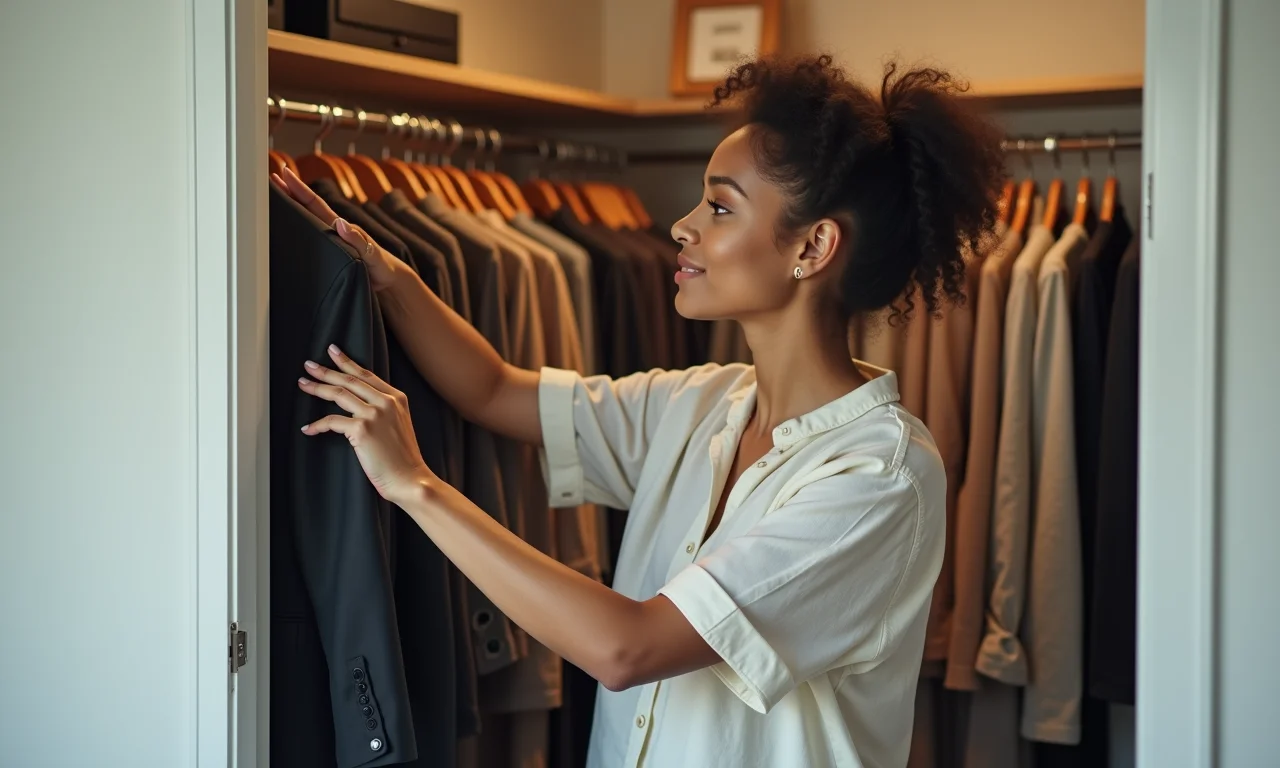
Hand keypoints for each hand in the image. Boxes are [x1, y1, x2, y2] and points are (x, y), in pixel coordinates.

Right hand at [271, 167, 402, 292]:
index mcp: (341, 227)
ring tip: (273, 198)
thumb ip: (359, 240)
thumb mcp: (373, 254)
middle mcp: (333, 231)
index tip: (284, 173)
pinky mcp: (331, 253)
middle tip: (270, 178)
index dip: (299, 189)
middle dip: (290, 192)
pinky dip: (297, 229)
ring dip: (292, 208)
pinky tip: (287, 228)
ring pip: (307, 221)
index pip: (316, 204)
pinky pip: (309, 238)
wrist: (390, 281)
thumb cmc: (383, 267)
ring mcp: (331, 241)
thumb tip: (340, 223)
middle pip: (308, 208)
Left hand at [298, 344, 434, 505]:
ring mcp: (374, 414)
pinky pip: (331, 421)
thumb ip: (384, 410)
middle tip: (309, 365)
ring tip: (303, 384)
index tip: (333, 351)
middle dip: (326, 370)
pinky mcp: (362, 429)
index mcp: (397, 398)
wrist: (409, 478)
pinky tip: (309, 428)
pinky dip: (317, 425)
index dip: (347, 361)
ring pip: (339, 393)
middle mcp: (386, 402)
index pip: (366, 375)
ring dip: (317, 388)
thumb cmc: (403, 458)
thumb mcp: (400, 425)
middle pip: (350, 379)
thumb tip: (358, 405)